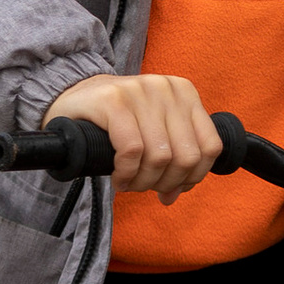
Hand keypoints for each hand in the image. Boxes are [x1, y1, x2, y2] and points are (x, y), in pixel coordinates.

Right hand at [42, 71, 222, 197]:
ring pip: (160, 157)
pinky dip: (126, 174)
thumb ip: (173, 158)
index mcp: (185, 92)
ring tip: (129, 184)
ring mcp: (140, 91)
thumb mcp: (154, 131)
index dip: (193, 177)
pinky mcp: (114, 100)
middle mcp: (166, 88)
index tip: (171, 187)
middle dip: (166, 182)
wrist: (72, 98)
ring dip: (143, 182)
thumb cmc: (116, 121)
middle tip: (145, 187)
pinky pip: (132, 151)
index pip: (210, 147)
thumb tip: (174, 195)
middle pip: (186, 156)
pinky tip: (118, 178)